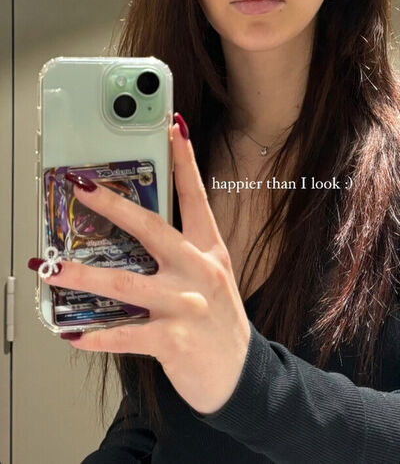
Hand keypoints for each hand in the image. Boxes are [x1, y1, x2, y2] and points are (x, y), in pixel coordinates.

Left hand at [36, 114, 250, 414]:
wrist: (241, 377)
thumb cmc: (219, 323)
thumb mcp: (210, 279)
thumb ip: (181, 254)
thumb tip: (137, 231)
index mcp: (210, 252)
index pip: (195, 198)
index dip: (184, 162)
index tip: (172, 130)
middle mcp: (199, 272)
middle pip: (152, 229)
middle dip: (114, 206)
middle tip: (84, 188)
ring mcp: (187, 305)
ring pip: (125, 283)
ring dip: (83, 275)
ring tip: (52, 268)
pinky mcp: (174, 340)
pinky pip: (127, 335)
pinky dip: (97, 336)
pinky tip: (73, 334)